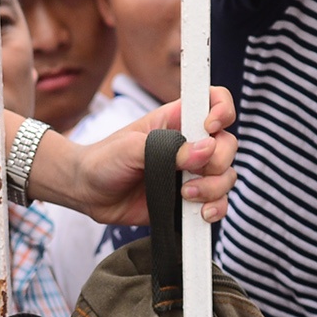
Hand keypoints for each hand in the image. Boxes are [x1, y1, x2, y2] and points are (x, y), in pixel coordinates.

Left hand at [71, 89, 237, 226]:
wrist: (89, 193)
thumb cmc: (105, 160)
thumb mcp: (129, 148)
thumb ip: (166, 149)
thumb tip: (206, 150)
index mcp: (178, 120)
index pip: (215, 101)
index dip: (222, 110)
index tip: (209, 127)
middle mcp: (191, 144)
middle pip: (227, 145)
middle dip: (218, 161)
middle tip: (189, 174)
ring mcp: (192, 172)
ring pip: (226, 176)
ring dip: (214, 188)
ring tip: (185, 195)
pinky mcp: (189, 199)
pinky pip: (218, 203)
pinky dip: (216, 209)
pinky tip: (201, 215)